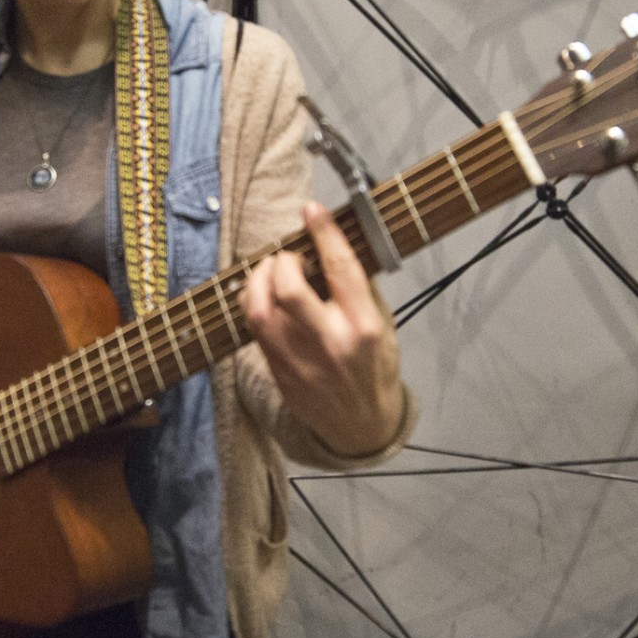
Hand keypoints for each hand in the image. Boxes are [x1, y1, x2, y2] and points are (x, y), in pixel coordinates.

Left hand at [242, 202, 403, 456]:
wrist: (362, 426)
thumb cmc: (375, 368)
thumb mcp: (383, 325)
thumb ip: (358, 289)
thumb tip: (332, 245)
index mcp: (363, 326)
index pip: (341, 269)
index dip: (324, 234)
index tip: (313, 211)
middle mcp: (330, 342)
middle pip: (288, 289)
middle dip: (282, 261)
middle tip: (289, 258)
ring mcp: (299, 360)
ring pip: (260, 308)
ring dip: (258, 279)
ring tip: (271, 272)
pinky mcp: (278, 371)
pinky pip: (254, 327)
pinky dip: (254, 302)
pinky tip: (264, 294)